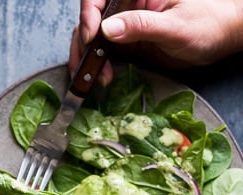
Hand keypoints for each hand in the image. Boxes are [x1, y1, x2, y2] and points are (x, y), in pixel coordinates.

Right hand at [69, 0, 242, 84]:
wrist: (219, 39)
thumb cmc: (205, 24)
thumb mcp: (174, 26)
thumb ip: (141, 25)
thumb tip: (108, 29)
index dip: (89, 15)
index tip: (94, 38)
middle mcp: (127, 5)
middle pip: (90, 19)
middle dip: (83, 44)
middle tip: (85, 68)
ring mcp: (125, 25)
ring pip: (92, 38)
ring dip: (86, 60)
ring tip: (91, 80)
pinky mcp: (126, 44)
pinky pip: (103, 54)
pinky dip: (96, 69)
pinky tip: (101, 80)